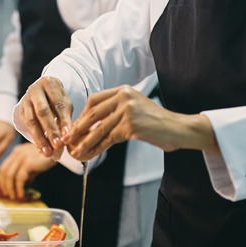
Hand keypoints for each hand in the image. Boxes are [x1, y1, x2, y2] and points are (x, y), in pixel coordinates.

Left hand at [0, 143, 56, 199]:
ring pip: (10, 175)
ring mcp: (22, 157)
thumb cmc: (48, 156)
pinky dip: (19, 188)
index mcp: (17, 152)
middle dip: (4, 185)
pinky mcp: (28, 162)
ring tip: (14, 196)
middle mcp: (17, 153)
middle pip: (4, 171)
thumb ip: (25, 172)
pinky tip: (21, 193)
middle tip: (8, 194)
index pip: (4, 166)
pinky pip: (20, 178)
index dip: (0, 178)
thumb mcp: (33, 164)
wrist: (58, 148)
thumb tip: (21, 184)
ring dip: (10, 188)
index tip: (0, 186)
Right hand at [17, 77, 73, 159]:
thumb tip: (67, 138)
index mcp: (50, 83)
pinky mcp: (20, 111)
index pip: (58, 104)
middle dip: (50, 130)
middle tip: (58, 145)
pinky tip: (42, 149)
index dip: (63, 121)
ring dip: (40, 138)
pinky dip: (35, 139)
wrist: (42, 92)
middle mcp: (35, 90)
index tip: (68, 136)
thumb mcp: (65, 104)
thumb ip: (66, 118)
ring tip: (48, 152)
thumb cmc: (58, 99)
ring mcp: (25, 100)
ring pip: (32, 121)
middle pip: (42, 111)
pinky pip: (27, 126)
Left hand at [64, 85, 218, 160]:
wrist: (178, 129)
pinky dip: (97, 148)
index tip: (74, 128)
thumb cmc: (156, 123)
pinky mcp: (131, 126)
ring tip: (75, 153)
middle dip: (77, 129)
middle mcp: (124, 97)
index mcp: (124, 90)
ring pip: (98, 128)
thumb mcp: (134, 110)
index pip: (95, 100)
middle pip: (93, 113)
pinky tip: (90, 155)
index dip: (82, 115)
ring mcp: (128, 110)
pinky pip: (108, 139)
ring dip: (84, 142)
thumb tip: (90, 127)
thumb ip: (114, 113)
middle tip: (67, 141)